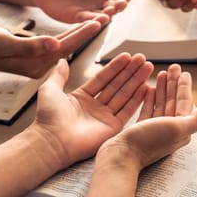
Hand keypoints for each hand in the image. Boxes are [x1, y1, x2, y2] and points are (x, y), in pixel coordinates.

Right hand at [0, 20, 101, 78]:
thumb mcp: (3, 43)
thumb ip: (29, 45)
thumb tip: (54, 45)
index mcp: (35, 64)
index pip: (65, 47)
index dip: (81, 34)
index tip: (97, 22)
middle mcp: (41, 66)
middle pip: (70, 47)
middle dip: (87, 33)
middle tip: (106, 18)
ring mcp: (39, 63)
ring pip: (65, 46)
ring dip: (81, 34)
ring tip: (98, 20)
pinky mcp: (37, 58)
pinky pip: (58, 46)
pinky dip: (69, 36)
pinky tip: (80, 29)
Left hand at [32, 53, 153, 164]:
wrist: (53, 141)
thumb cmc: (48, 118)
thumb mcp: (50, 89)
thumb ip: (59, 75)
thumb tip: (62, 60)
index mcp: (81, 98)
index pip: (103, 78)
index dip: (115, 67)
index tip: (126, 56)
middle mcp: (95, 107)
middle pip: (117, 85)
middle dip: (130, 71)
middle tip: (142, 58)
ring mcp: (105, 118)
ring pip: (124, 95)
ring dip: (136, 81)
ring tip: (148, 67)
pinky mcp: (113, 128)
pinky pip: (128, 111)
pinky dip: (137, 99)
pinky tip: (146, 87)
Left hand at [33, 0, 133, 23]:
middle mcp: (100, 1)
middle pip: (115, 6)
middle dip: (119, 6)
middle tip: (120, 4)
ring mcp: (90, 10)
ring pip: (104, 15)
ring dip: (108, 14)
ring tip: (110, 12)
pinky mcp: (78, 18)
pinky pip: (88, 21)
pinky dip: (94, 21)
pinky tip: (99, 20)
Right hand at [98, 64, 196, 171]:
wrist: (121, 156)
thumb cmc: (147, 142)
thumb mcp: (176, 128)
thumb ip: (195, 119)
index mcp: (181, 130)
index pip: (185, 104)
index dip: (185, 87)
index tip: (184, 73)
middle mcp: (170, 130)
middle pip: (174, 102)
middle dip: (174, 84)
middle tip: (173, 68)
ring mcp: (155, 130)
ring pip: (162, 104)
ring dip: (163, 89)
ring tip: (161, 74)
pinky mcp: (141, 129)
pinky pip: (148, 110)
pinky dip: (150, 98)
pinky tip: (149, 89)